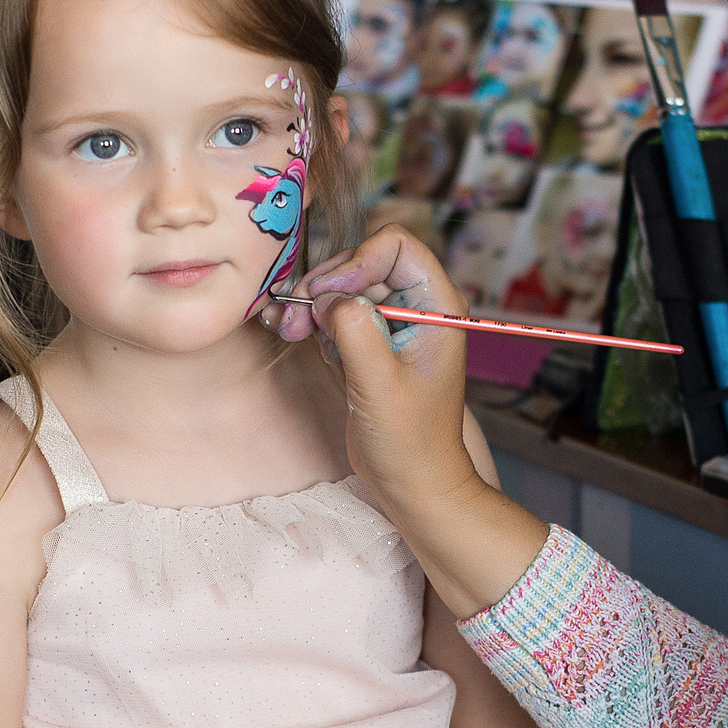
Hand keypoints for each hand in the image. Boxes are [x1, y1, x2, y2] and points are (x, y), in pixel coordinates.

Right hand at [278, 226, 480, 509]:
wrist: (412, 482)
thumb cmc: (411, 440)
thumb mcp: (379, 383)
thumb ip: (355, 329)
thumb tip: (329, 297)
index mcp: (437, 305)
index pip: (395, 245)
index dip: (357, 262)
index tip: (329, 298)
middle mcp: (417, 306)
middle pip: (364, 261)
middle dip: (327, 284)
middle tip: (297, 317)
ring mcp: (392, 323)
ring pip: (345, 286)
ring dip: (313, 302)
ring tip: (290, 329)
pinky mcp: (370, 342)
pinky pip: (337, 312)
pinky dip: (313, 318)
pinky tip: (293, 332)